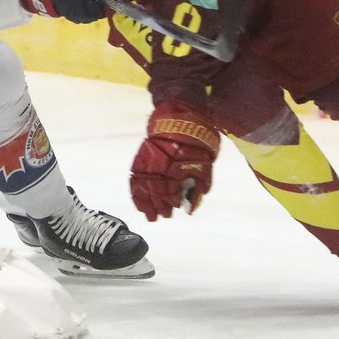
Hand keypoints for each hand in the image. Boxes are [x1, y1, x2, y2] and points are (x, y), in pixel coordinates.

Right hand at [130, 100, 220, 220]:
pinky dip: (136, 192)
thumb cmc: (197, 146)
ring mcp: (148, 162)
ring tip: (148, 215)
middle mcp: (159, 167)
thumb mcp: (204, 168)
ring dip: (145, 203)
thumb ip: (197, 190)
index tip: (173, 210)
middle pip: (155, 192)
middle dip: (158, 207)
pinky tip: (139, 202)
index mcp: (175, 168)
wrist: (183, 121)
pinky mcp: (141, 158)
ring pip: (142, 187)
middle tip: (161, 216)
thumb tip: (190, 210)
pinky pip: (134, 178)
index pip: (169, 192)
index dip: (171, 203)